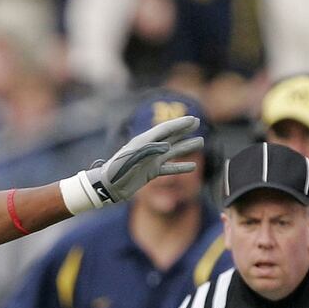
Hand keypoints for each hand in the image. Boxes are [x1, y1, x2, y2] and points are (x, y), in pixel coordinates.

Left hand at [73, 116, 203, 207]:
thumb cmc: (117, 171)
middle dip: (184, 129)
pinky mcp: (150, 173)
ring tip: (201, 142)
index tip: (193, 119)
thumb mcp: (132, 158)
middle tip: (198, 122)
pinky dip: (180, 167)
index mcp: (142, 142)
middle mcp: (148, 149)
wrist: (107, 188)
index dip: (178, 124)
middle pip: (170, 136)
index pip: (164, 129)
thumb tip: (168, 146)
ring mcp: (150, 161)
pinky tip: (192, 167)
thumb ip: (149, 150)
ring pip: (173, 151)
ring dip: (186, 147)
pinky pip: (169, 168)